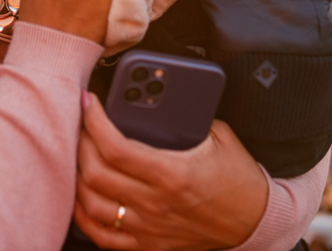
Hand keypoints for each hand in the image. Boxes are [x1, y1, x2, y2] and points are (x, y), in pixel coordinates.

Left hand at [73, 95, 268, 250]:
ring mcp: (149, 227)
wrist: (254, 222)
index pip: (115, 148)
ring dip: (77, 177)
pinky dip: (84, 215)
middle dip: (80, 142)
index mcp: (172, 174)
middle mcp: (156, 203)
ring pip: (92, 205)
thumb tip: (159, 94)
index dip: (94, 121)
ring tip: (78, 154)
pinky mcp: (148, 244)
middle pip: (95, 174)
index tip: (87, 102)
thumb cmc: (238, 179)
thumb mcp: (219, 136)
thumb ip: (189, 114)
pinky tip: (81, 195)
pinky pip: (102, 235)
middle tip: (80, 124)